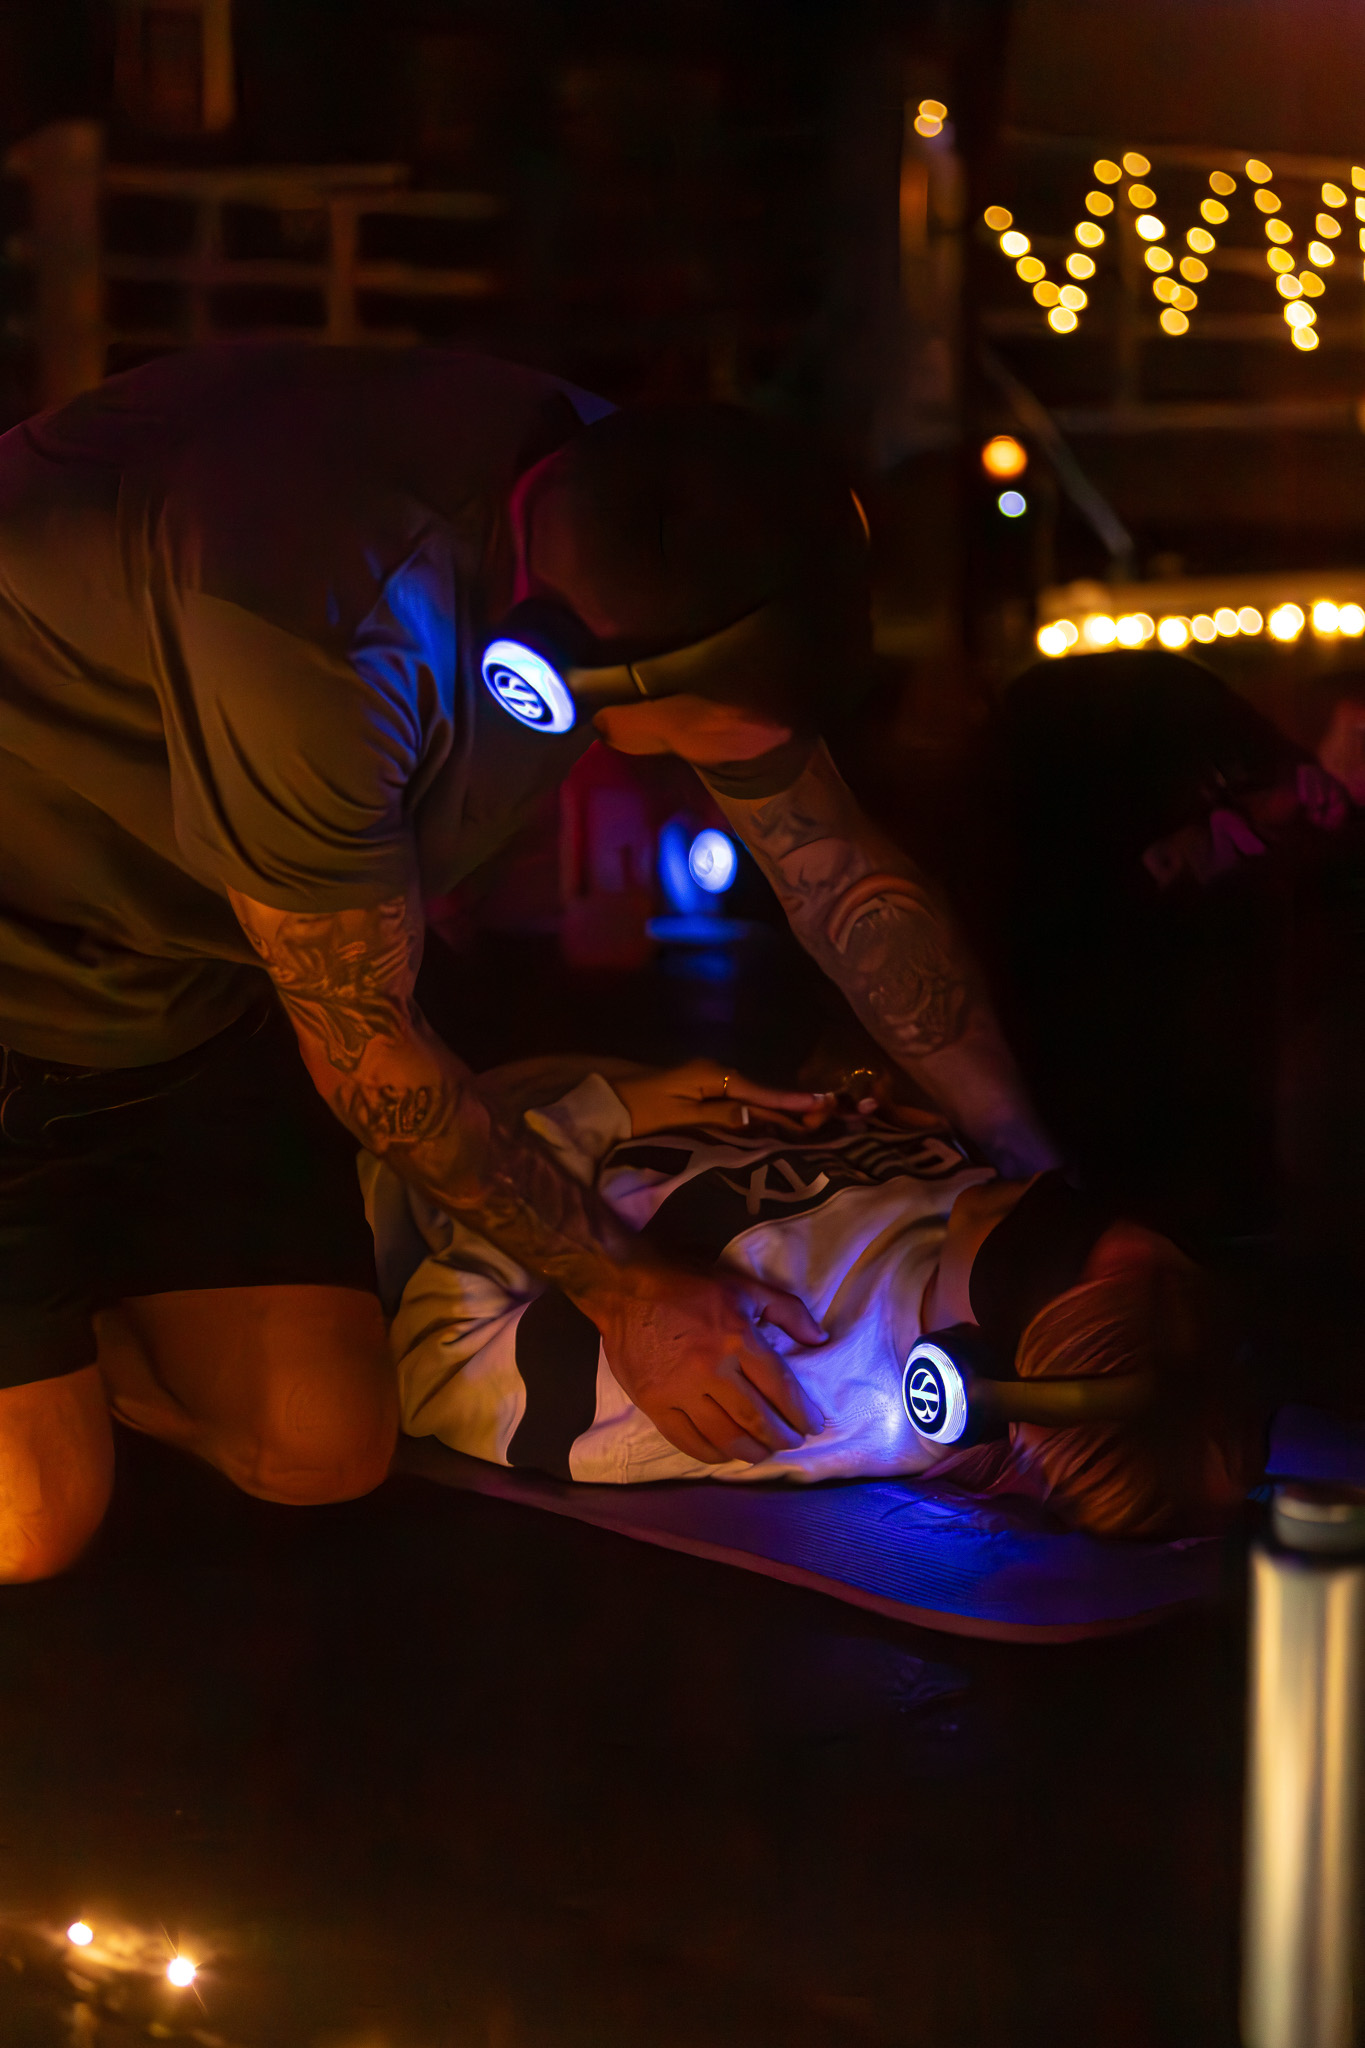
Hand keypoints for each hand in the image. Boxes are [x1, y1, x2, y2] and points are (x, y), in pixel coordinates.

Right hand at [584, 1264, 826, 1463]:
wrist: (624, 1286)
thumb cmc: (688, 1283)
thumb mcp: (744, 1286)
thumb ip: (787, 1310)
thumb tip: (820, 1339)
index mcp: (738, 1338)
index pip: (780, 1386)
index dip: (801, 1412)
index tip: (813, 1425)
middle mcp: (713, 1369)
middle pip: (756, 1417)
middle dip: (781, 1436)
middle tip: (792, 1442)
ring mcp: (680, 1389)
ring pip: (724, 1434)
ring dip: (751, 1450)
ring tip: (763, 1452)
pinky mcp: (653, 1402)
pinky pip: (686, 1439)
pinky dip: (711, 1453)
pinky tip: (725, 1454)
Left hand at [612, 1058, 832, 1137]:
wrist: (604, 1108)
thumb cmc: (638, 1113)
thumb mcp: (677, 1118)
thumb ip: (717, 1117)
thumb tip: (754, 1116)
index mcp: (711, 1076)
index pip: (759, 1092)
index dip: (790, 1101)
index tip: (822, 1105)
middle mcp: (714, 1075)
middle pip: (760, 1094)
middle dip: (791, 1106)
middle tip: (827, 1118)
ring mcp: (707, 1084)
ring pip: (750, 1100)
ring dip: (777, 1112)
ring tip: (811, 1123)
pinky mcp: (700, 1096)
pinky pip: (737, 1105)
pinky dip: (757, 1115)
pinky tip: (773, 1126)